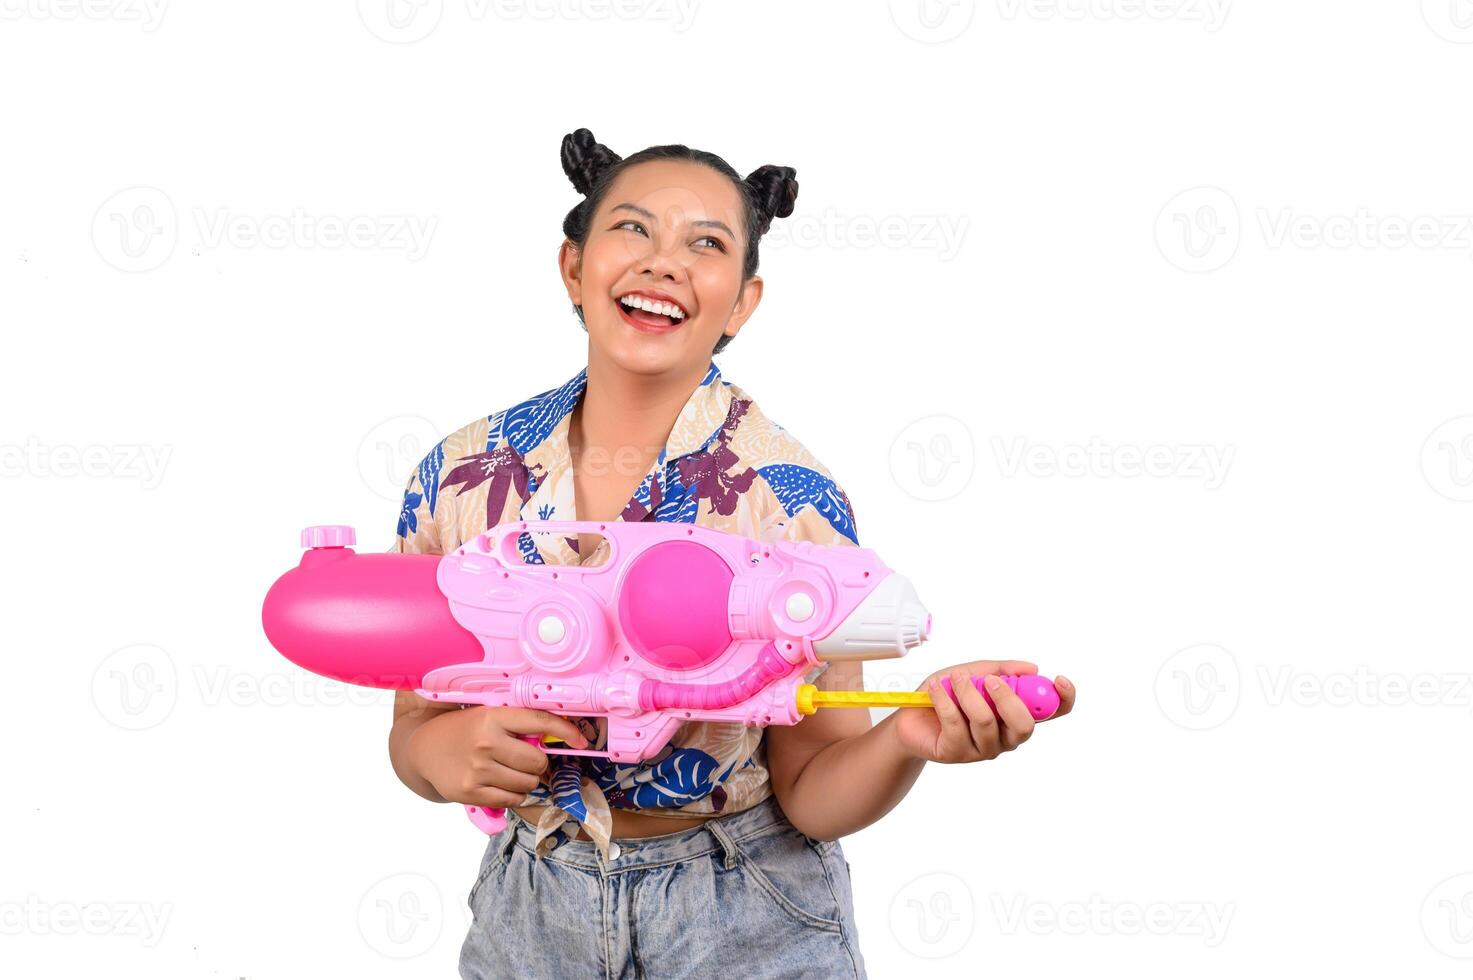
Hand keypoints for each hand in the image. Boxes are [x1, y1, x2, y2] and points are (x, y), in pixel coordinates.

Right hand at [407, 706, 589, 809]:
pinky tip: (501, 782)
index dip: (566, 731)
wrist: (424, 749)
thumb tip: (555, 736)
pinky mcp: (471, 793)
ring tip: (510, 770)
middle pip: (537, 761)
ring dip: (527, 780)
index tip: (581, 740)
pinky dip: (515, 793)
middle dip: (538, 762)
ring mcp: (478, 770)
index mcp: (492, 717)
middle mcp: (485, 743)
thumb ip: (516, 724)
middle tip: (526, 758)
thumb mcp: (487, 715)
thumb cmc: (463, 729)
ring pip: (528, 783)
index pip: (539, 722)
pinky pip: (512, 799)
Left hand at [891, 660, 1074, 763]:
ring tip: (953, 679)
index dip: (1063, 700)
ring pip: (986, 722)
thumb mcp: (972, 672)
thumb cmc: (945, 694)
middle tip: (990, 680)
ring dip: (968, 694)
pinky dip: (945, 700)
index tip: (1059, 681)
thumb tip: (1032, 668)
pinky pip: (956, 724)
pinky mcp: (956, 753)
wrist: (909, 716)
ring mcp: (982, 749)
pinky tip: (935, 690)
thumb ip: (1001, 669)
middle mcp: (1005, 736)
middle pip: (1024, 725)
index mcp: (1015, 715)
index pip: (1052, 713)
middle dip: (1008, 698)